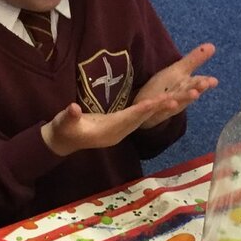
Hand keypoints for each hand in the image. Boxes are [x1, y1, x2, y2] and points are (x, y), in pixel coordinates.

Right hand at [41, 100, 167, 156]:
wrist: (63, 142)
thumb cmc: (62, 130)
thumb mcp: (63, 122)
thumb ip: (68, 116)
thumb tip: (72, 108)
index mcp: (107, 131)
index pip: (128, 118)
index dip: (141, 110)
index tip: (156, 101)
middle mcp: (118, 133)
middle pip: (142, 119)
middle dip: (159, 109)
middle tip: (177, 99)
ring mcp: (120, 132)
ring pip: (143, 120)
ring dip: (159, 110)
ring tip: (177, 99)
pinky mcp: (119, 128)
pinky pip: (140, 119)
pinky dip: (151, 111)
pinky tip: (162, 104)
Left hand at [134, 43, 218, 128]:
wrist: (148, 107)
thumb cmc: (166, 87)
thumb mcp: (179, 70)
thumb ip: (195, 59)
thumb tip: (212, 45)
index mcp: (186, 86)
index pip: (198, 83)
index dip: (206, 82)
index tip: (214, 81)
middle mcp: (179, 96)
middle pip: (189, 92)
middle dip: (196, 89)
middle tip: (204, 85)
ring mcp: (167, 105)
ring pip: (176, 101)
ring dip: (185, 98)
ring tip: (194, 94)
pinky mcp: (154, 110)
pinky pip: (157, 108)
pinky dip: (162, 105)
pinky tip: (166, 103)